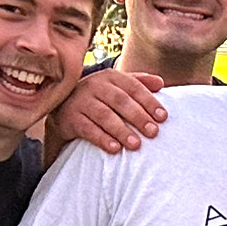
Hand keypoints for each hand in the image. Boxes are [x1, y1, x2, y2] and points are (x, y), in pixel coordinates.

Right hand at [47, 69, 165, 157]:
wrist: (63, 107)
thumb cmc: (99, 98)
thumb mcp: (117, 87)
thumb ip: (139, 83)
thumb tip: (161, 83)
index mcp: (110, 77)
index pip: (133, 87)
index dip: (149, 101)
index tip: (163, 117)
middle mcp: (95, 85)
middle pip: (120, 101)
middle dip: (138, 117)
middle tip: (153, 132)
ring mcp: (81, 101)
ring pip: (104, 116)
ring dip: (121, 130)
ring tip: (136, 144)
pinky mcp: (70, 117)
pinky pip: (87, 129)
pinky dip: (102, 139)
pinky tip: (115, 149)